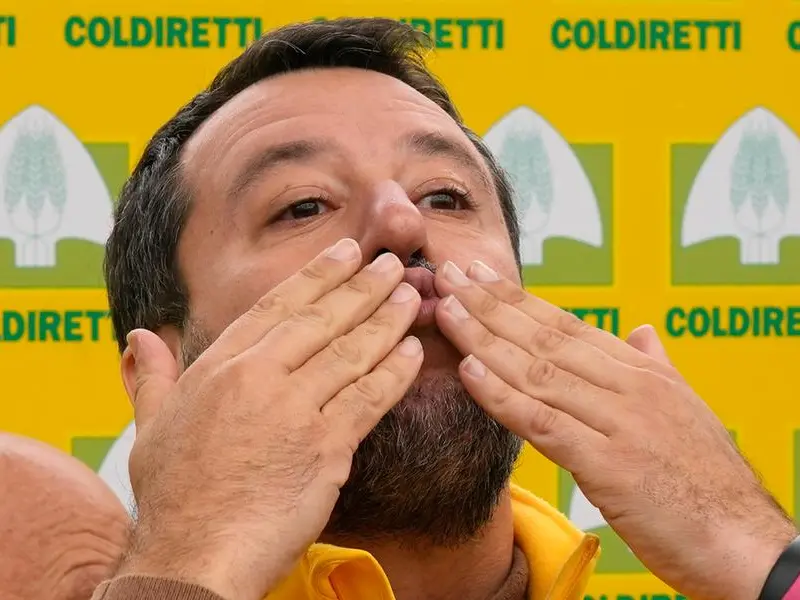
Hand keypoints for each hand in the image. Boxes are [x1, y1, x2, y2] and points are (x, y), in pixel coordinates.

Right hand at [118, 239, 422, 599]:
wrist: (193, 556)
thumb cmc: (173, 497)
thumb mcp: (149, 427)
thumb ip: (150, 376)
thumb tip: (140, 338)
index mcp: (218, 367)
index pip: (277, 305)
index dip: (317, 275)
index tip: (346, 253)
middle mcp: (257, 378)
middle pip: (321, 319)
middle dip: (362, 286)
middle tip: (392, 262)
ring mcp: (294, 411)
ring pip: (350, 352)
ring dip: (387, 321)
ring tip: (412, 295)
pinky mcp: (325, 449)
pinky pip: (368, 400)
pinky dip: (395, 374)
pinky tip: (414, 353)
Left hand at [434, 259, 796, 599]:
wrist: (745, 542)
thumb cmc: (708, 479)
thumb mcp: (685, 409)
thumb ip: (655, 366)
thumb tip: (642, 331)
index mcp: (641, 371)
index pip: (566, 323)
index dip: (516, 299)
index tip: (478, 278)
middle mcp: (628, 385)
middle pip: (544, 336)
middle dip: (489, 305)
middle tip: (446, 275)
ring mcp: (619, 422)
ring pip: (537, 370)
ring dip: (483, 339)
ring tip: (443, 311)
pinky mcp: (609, 465)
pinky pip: (543, 422)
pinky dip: (501, 395)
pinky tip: (468, 371)